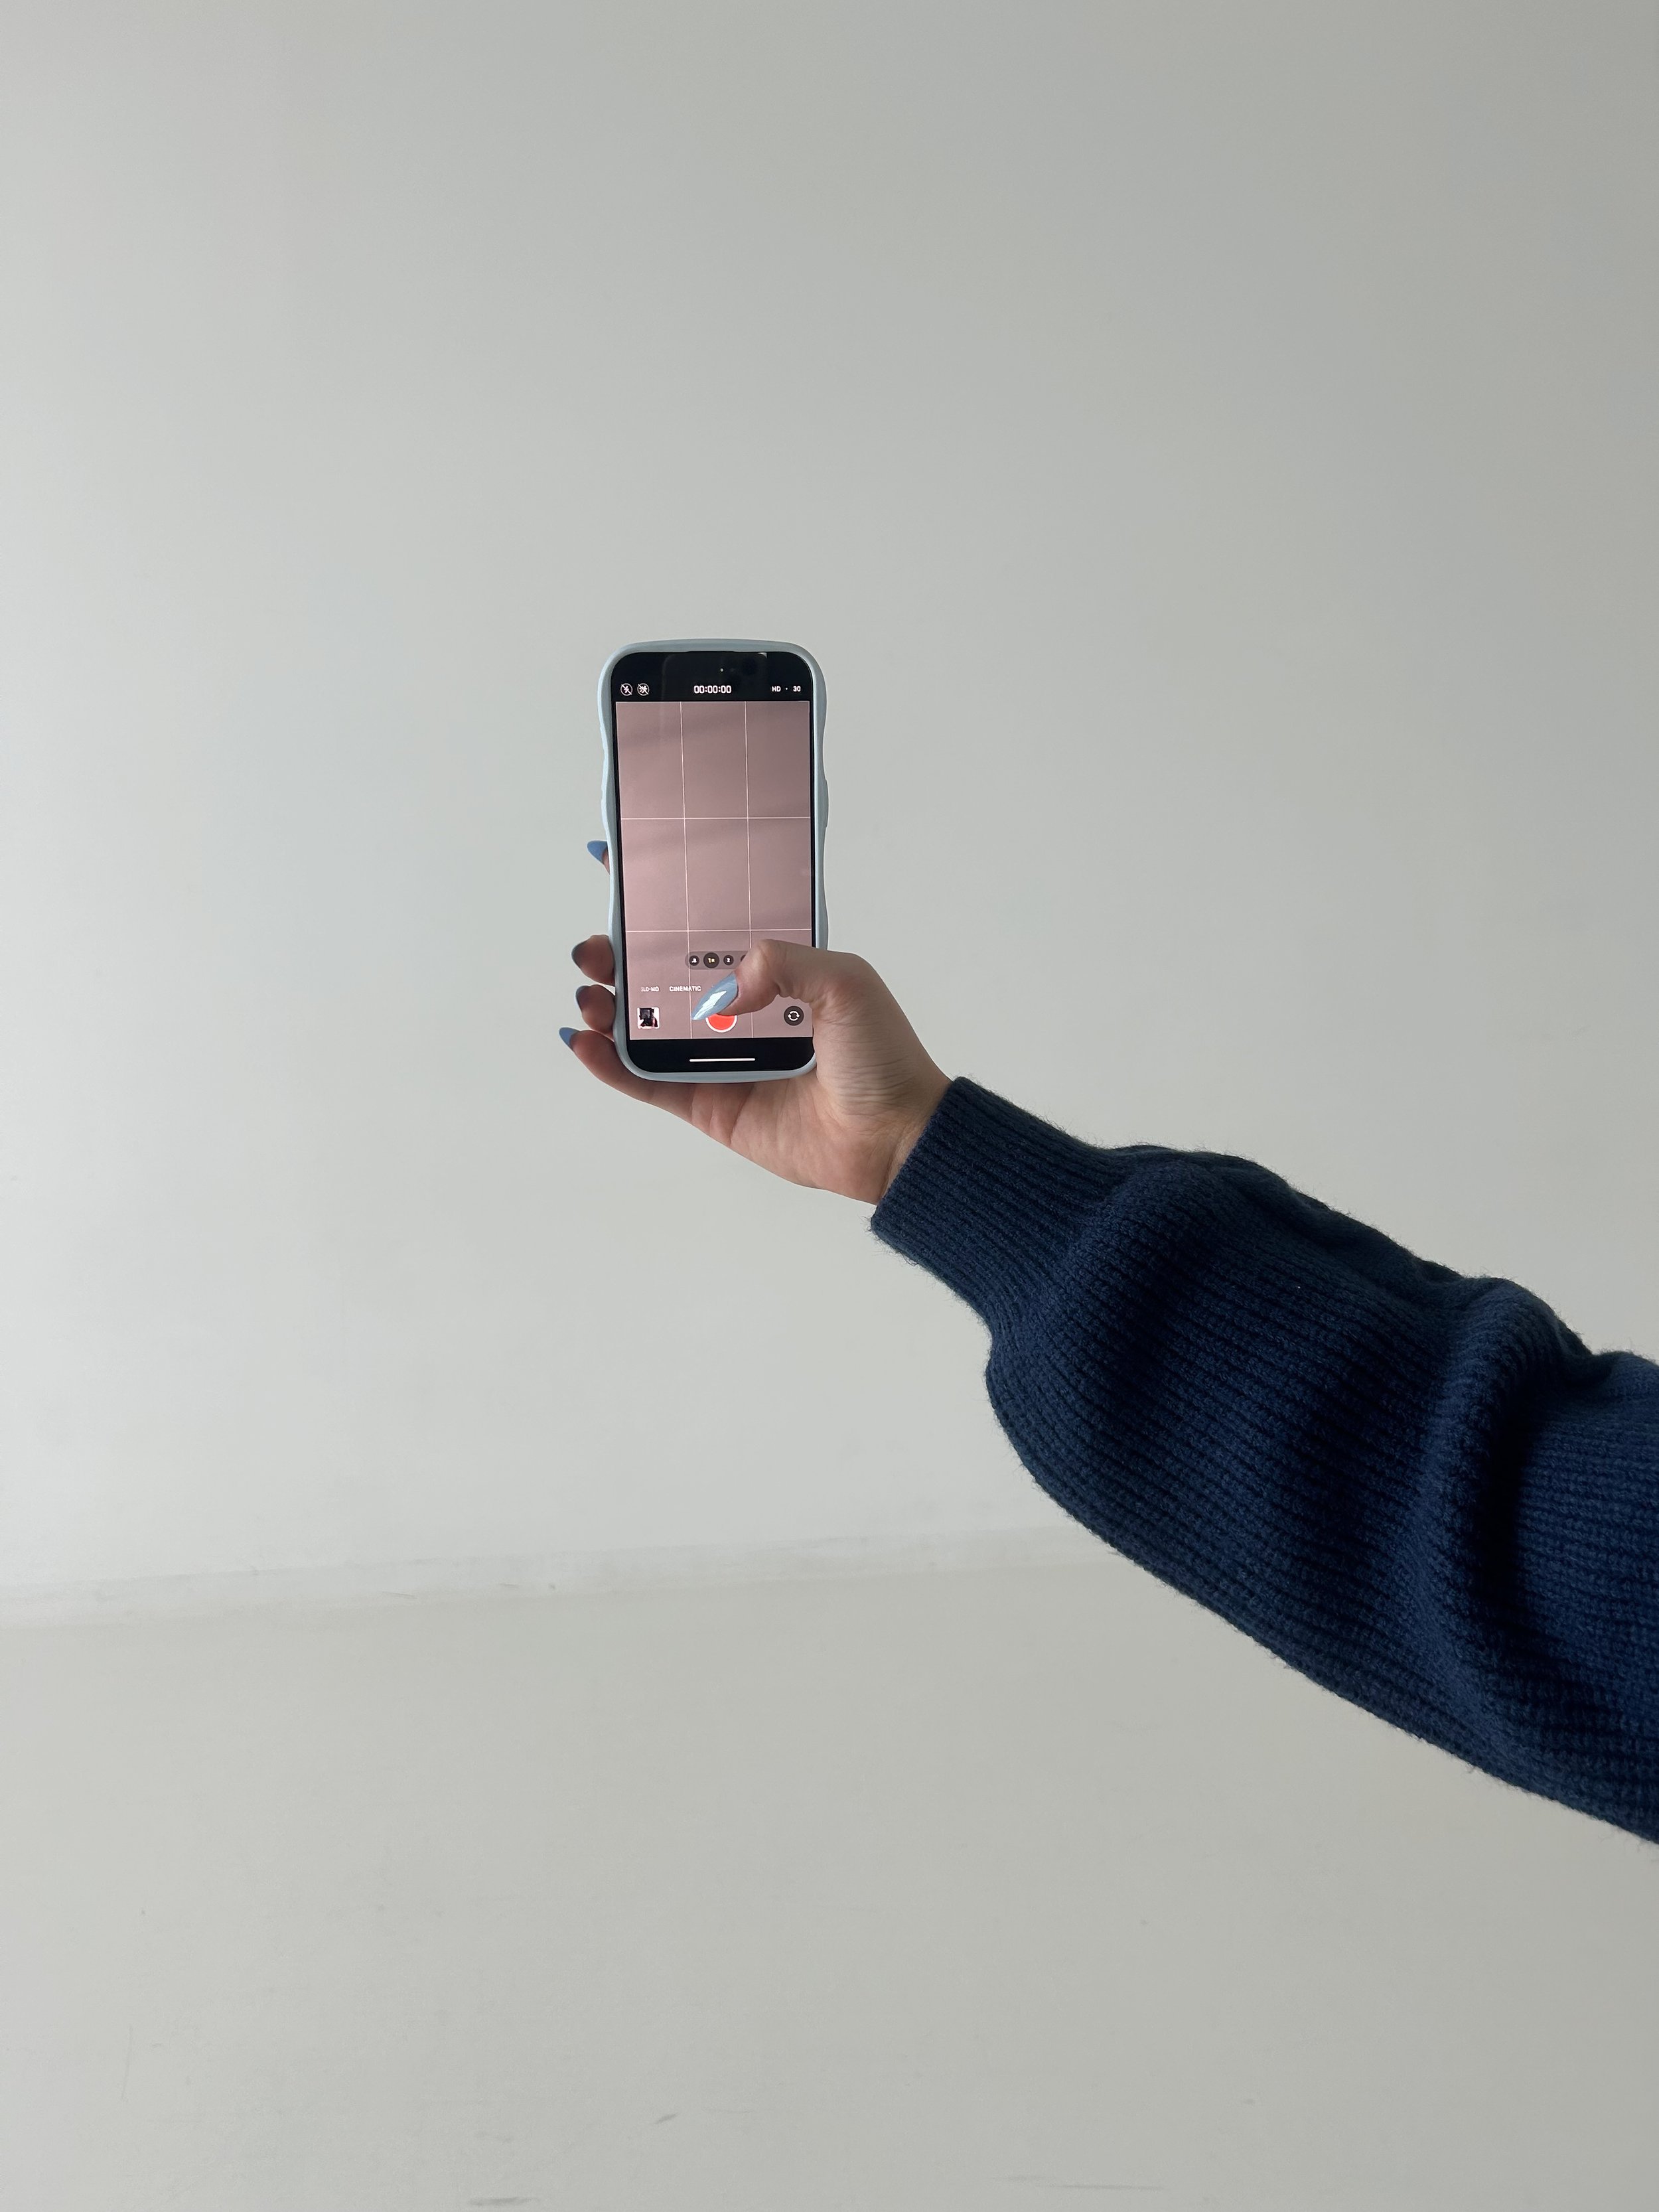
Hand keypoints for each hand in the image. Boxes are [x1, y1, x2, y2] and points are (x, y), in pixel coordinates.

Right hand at [566, 844, 948, 1203]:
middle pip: (662, 976)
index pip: (709, 927)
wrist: (892, 1137)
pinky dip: (611, 1065)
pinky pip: (648, 1083)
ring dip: (608, 1007)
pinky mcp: (709, 1105)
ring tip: (590, 993)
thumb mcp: (845, 981)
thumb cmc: (882, 1056)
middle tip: (594, 947)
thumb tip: (726, 986)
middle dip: (620, 956)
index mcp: (774, 971)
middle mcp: (740, 1011)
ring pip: (646, 1027)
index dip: (664, 902)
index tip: (618, 871)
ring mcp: (719, 1059)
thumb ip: (783, 961)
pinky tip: (586, 1043)